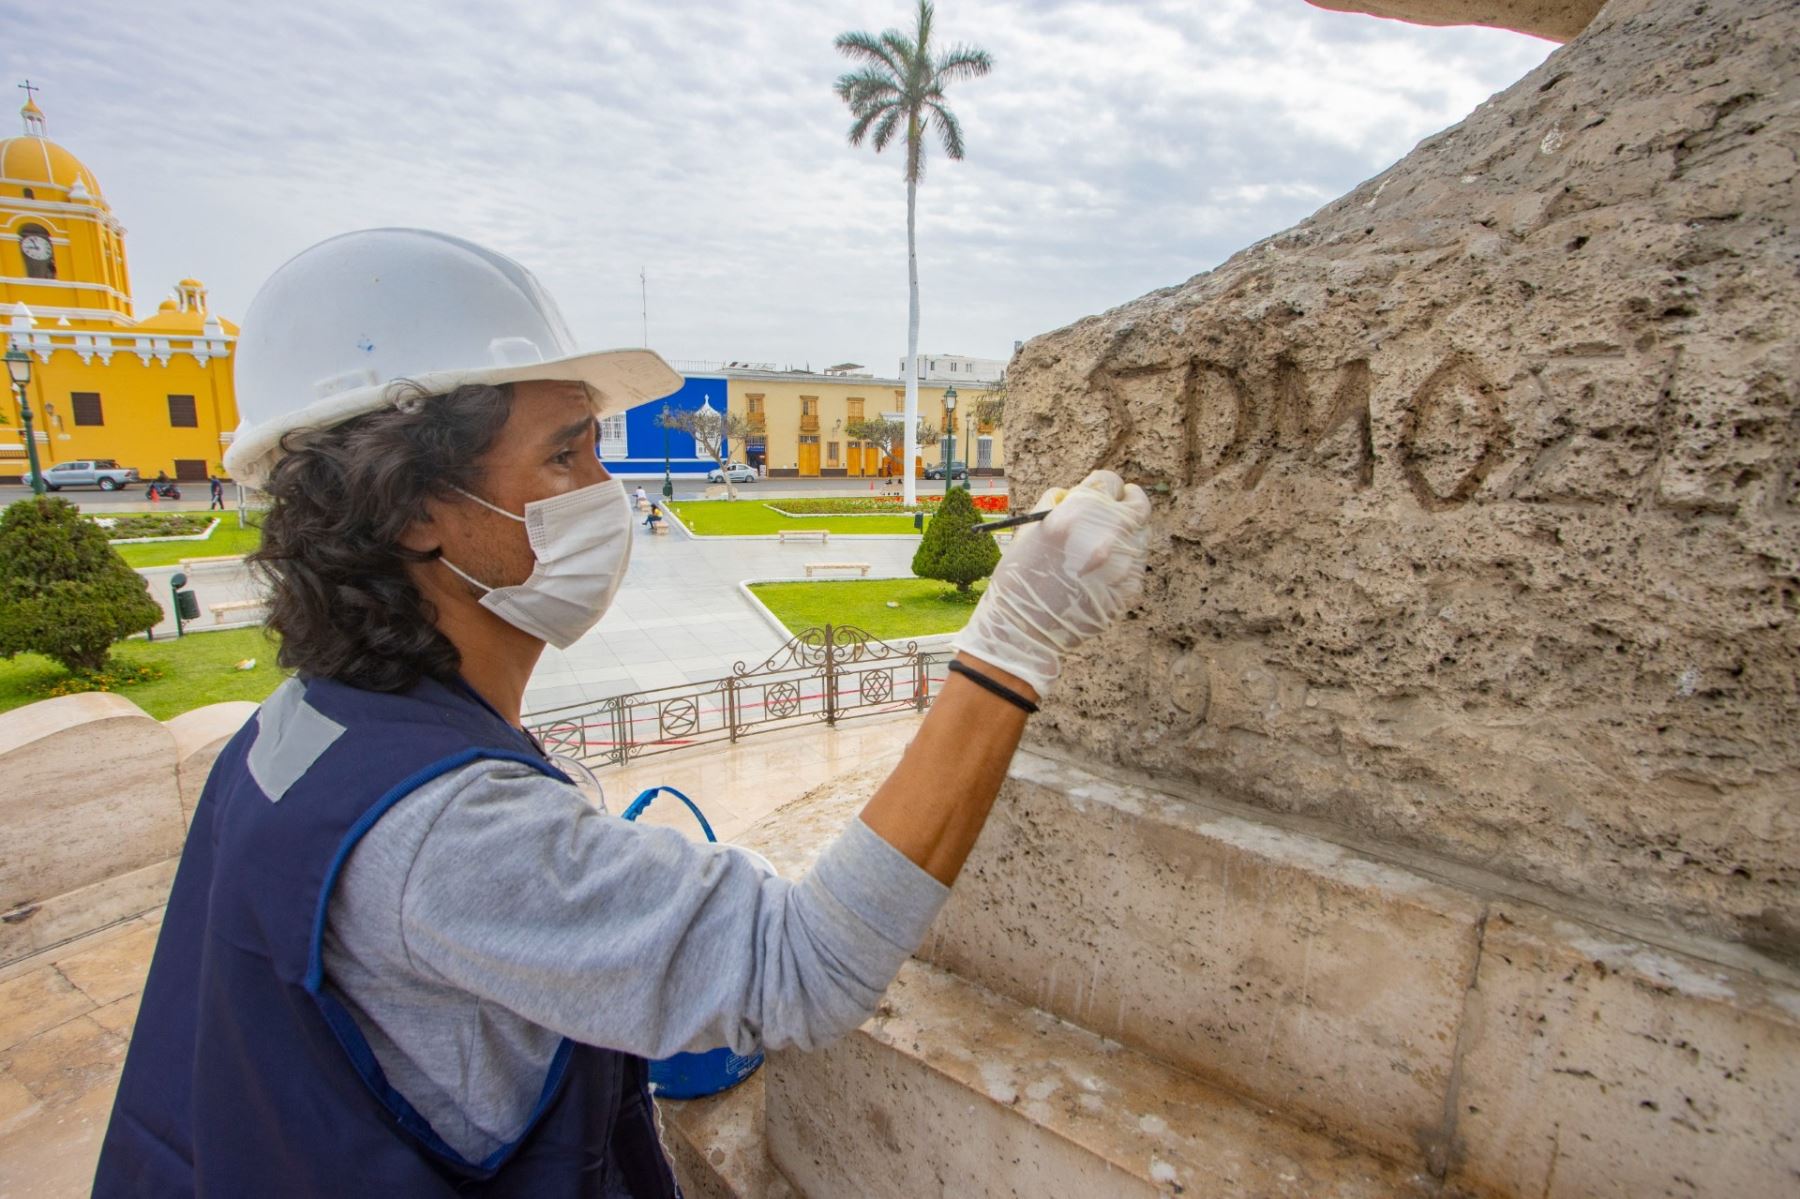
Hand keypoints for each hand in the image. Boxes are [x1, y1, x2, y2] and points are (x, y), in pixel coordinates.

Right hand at [952, 469, 1150, 695]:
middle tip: (1119, 506)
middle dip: (1127, 501)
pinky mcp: (1131, 588)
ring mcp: (1123, 562)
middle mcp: (1107, 533)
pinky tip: (1101, 573)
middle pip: (1138, 503)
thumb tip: (1076, 493)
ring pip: (1141, 533)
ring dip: (1126, 533)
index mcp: (1078, 513)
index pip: (1109, 481)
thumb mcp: (1029, 528)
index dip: (1102, 486)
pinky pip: (1136, 564)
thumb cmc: (1020, 576)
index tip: (1100, 493)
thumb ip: (1057, 503)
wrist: (1026, 629)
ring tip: (1103, 546)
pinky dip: (1123, 562)